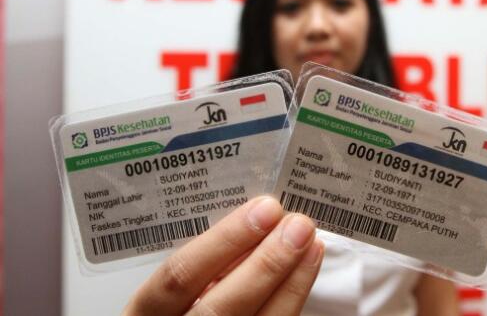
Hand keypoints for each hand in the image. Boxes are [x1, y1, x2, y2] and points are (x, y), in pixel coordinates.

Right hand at [123, 196, 323, 315]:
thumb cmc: (180, 306)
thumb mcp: (176, 288)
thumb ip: (204, 265)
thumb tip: (254, 220)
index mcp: (147, 313)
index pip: (179, 276)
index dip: (223, 242)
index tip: (263, 209)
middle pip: (220, 307)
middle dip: (265, 263)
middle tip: (297, 225)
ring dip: (291, 282)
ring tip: (311, 244)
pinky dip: (293, 299)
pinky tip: (306, 272)